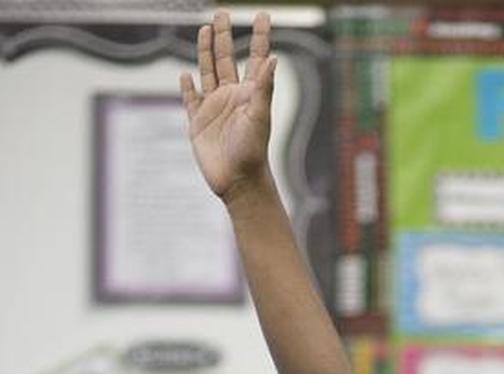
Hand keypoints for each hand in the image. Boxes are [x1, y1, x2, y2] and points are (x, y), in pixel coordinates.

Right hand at [181, 10, 275, 199]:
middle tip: (222, 13)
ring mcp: (213, 108)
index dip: (260, 37)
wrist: (237, 182)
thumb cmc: (253, 152)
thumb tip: (273, 58)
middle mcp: (231, 96)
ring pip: (207, 72)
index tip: (263, 15)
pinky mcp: (198, 122)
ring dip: (205, 51)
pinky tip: (186, 75)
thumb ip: (264, 87)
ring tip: (205, 29)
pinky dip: (187, 87)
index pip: (255, 58)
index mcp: (249, 93)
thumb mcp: (259, 116)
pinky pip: (190, 100)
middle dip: (224, 36)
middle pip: (225, 59)